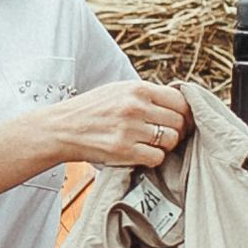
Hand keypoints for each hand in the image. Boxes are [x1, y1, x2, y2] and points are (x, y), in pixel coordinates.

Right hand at [54, 79, 190, 171]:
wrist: (62, 128)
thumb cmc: (92, 110)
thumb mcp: (119, 90)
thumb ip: (146, 95)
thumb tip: (178, 102)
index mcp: (137, 89)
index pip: (180, 100)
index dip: (185, 113)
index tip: (181, 121)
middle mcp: (136, 107)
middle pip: (179, 122)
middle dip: (177, 131)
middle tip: (166, 136)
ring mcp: (130, 129)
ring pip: (171, 140)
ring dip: (165, 146)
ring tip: (151, 144)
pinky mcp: (123, 151)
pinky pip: (157, 158)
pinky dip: (153, 159)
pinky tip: (141, 154)